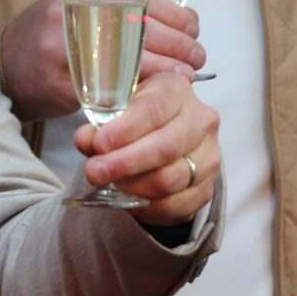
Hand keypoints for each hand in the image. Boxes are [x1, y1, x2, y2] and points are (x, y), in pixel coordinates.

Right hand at [0, 0, 205, 120]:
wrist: (6, 66)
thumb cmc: (57, 36)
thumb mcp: (85, 7)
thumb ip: (125, 9)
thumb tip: (185, 21)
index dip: (175, 15)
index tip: (194, 28)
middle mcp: (74, 12)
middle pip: (141, 28)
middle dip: (178, 44)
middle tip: (197, 57)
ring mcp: (67, 48)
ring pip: (131, 60)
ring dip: (166, 70)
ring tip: (186, 76)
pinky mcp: (65, 82)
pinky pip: (111, 89)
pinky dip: (139, 92)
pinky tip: (155, 94)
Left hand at [71, 71, 219, 223]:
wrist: (162, 136)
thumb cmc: (136, 117)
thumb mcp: (115, 106)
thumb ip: (99, 118)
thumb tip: (86, 138)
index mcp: (176, 88)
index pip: (154, 108)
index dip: (125, 129)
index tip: (99, 144)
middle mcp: (200, 119)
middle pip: (166, 146)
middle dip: (126, 162)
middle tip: (95, 172)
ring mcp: (209, 154)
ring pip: (172, 178)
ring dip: (135, 186)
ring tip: (112, 184)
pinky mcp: (209, 185)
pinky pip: (179, 204)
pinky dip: (150, 206)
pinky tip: (130, 200)